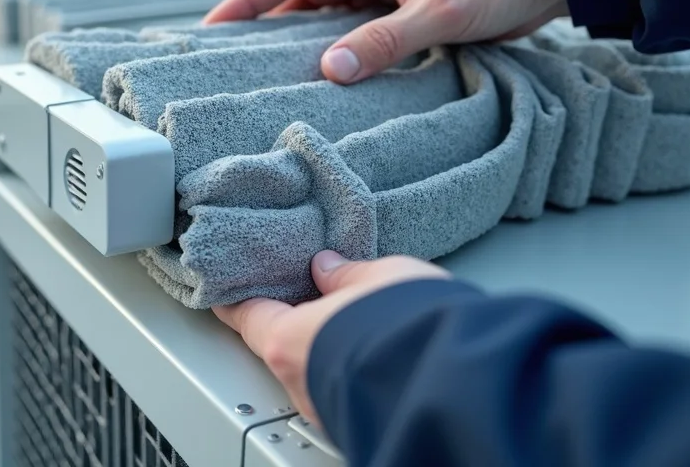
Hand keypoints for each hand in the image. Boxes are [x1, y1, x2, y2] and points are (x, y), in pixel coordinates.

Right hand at [204, 0, 567, 82]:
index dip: (245, 1)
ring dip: (296, 38)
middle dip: (261, 23)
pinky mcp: (397, 2)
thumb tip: (329, 70)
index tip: (211, 31)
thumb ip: (383, 42)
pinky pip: (349, 24)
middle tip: (226, 59)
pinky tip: (318, 73)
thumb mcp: (440, 14)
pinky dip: (330, 46)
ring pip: (321, 11)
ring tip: (262, 73)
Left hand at [213, 250, 450, 424]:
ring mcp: (330, 409)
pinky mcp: (361, 421)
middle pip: (281, 346)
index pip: (246, 316)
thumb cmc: (412, 326)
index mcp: (288, 341)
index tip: (226, 290)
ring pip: (315, 371)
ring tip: (352, 321)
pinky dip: (350, 368)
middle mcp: (301, 384)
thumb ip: (347, 274)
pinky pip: (344, 388)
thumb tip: (330, 268)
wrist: (463, 381)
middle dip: (294, 323)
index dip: (237, 299)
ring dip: (327, 348)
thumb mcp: (380, 277)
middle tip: (305, 297)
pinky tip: (375, 351)